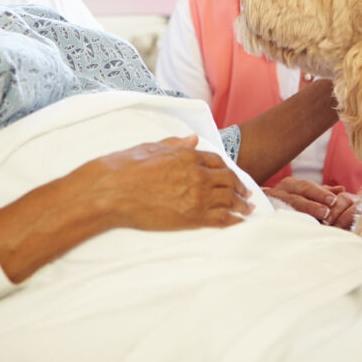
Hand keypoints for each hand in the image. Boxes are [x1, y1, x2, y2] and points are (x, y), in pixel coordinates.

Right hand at [80, 135, 253, 230]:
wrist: (112, 191)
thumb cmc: (125, 167)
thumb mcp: (152, 147)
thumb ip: (176, 143)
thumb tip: (193, 139)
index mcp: (187, 155)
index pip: (216, 161)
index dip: (228, 169)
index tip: (233, 176)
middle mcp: (197, 174)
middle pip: (228, 180)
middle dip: (240, 187)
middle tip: (248, 194)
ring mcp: (196, 196)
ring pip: (228, 200)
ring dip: (242, 204)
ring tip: (249, 209)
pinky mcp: (191, 217)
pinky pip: (220, 219)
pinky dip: (234, 220)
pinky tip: (239, 223)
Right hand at [263, 178, 358, 228]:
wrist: (261, 207)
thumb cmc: (288, 200)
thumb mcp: (304, 193)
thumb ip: (322, 192)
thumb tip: (341, 189)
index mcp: (290, 185)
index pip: (307, 187)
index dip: (321, 193)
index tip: (334, 200)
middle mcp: (279, 192)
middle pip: (297, 197)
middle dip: (312, 204)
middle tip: (326, 211)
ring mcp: (271, 204)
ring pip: (287, 208)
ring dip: (301, 214)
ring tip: (316, 220)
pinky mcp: (265, 215)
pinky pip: (276, 218)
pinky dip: (287, 222)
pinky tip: (297, 228)